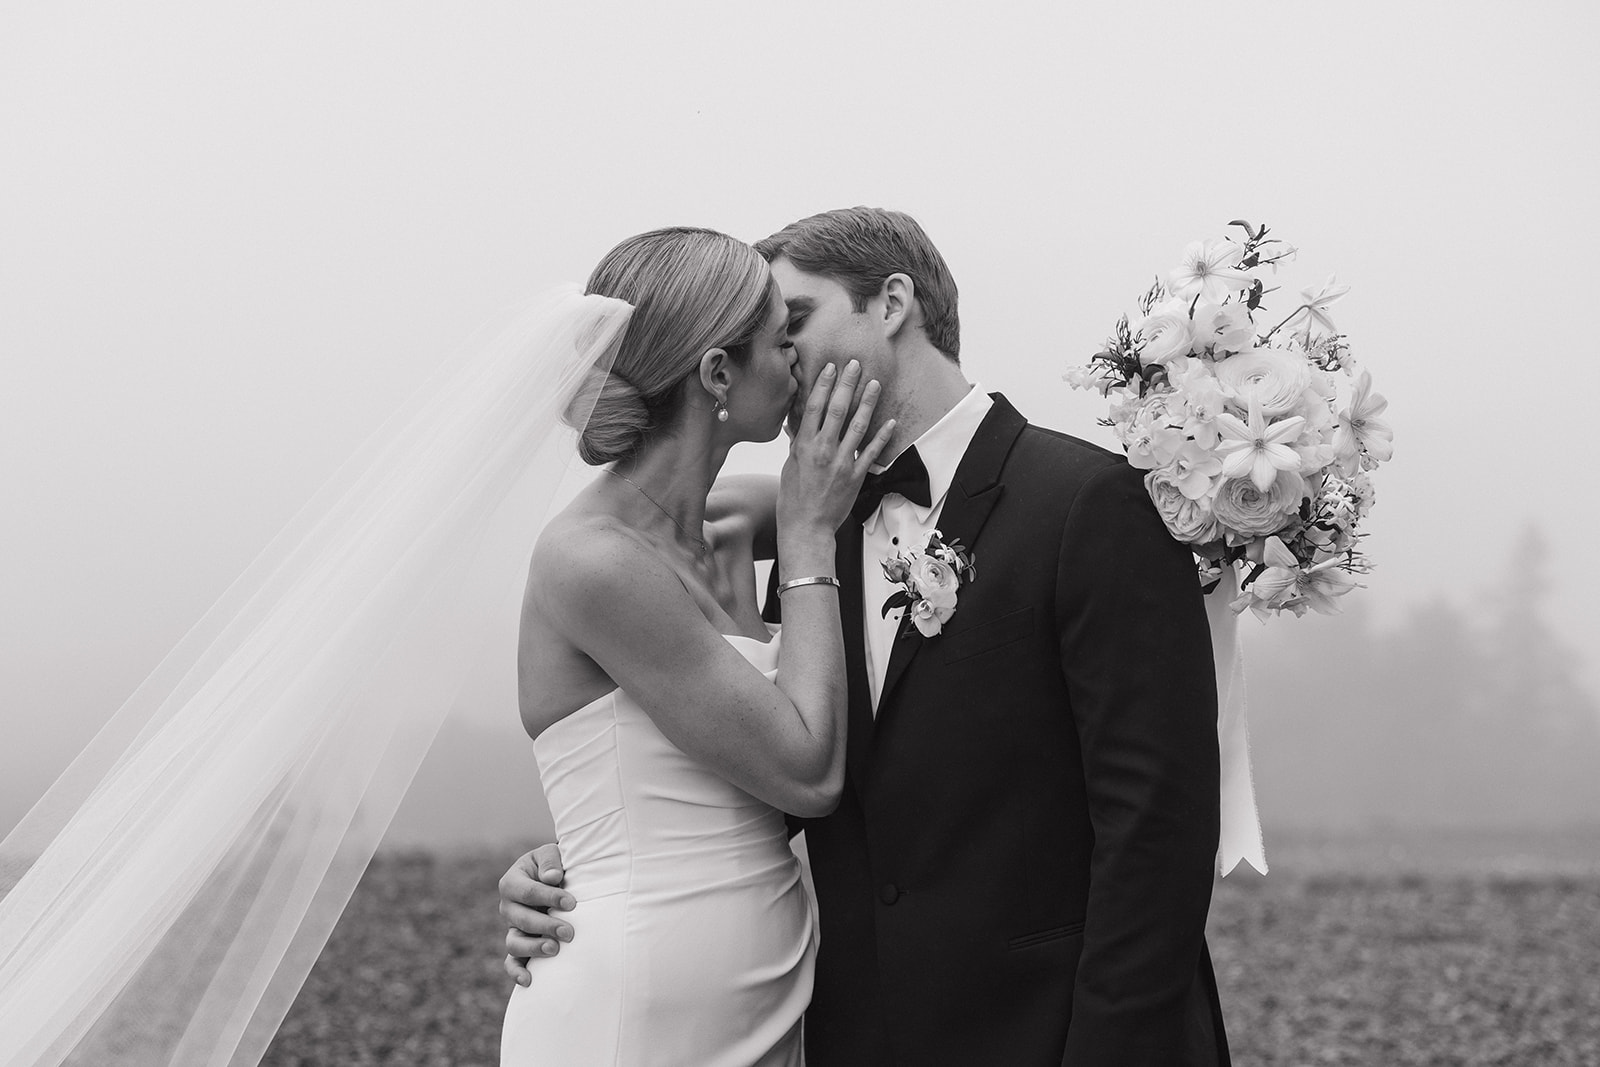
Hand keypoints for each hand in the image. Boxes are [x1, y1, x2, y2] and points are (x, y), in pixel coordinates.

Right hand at [498, 843, 574, 985]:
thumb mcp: (551, 854)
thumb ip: (550, 861)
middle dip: (546, 926)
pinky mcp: (520, 945)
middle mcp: (508, 907)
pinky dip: (516, 972)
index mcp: (511, 882)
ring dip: (534, 948)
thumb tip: (552, 877)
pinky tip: (529, 981)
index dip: (549, 898)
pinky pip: (512, 962)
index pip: (527, 892)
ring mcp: (512, 928)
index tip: (572, 903)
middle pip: (521, 920)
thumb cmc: (555, 865)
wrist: (557, 879)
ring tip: (555, 949)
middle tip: (570, 932)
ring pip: (514, 943)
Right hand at [778, 360, 894, 541]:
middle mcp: (823, 450)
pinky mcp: (856, 476)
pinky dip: (882, 436)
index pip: (814, 407)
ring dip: (867, 403)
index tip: (831, 367)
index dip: (823, 384)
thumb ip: (798, 443)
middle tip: (856, 365)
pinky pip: (871, 452)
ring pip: (857, 426)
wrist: (806, 527)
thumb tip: (798, 424)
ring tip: (875, 384)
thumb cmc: (793, 499)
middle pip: (837, 409)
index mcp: (804, 446)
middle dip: (847, 384)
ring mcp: (841, 463)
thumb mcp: (790, 466)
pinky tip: (890, 422)